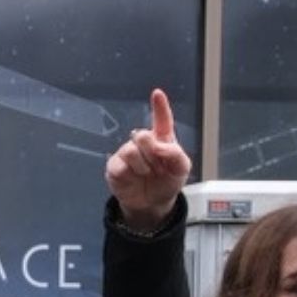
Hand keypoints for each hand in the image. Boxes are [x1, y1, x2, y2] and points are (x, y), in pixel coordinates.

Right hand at [105, 89, 190, 233]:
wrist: (152, 203)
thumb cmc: (167, 181)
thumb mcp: (181, 169)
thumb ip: (175, 154)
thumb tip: (158, 145)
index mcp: (162, 139)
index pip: (161, 120)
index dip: (159, 107)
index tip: (157, 94)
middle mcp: (144, 143)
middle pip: (143, 135)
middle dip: (151, 151)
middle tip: (158, 166)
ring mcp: (127, 153)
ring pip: (130, 150)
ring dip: (142, 166)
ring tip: (146, 174)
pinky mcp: (114, 166)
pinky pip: (119, 164)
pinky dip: (130, 174)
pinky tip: (133, 178)